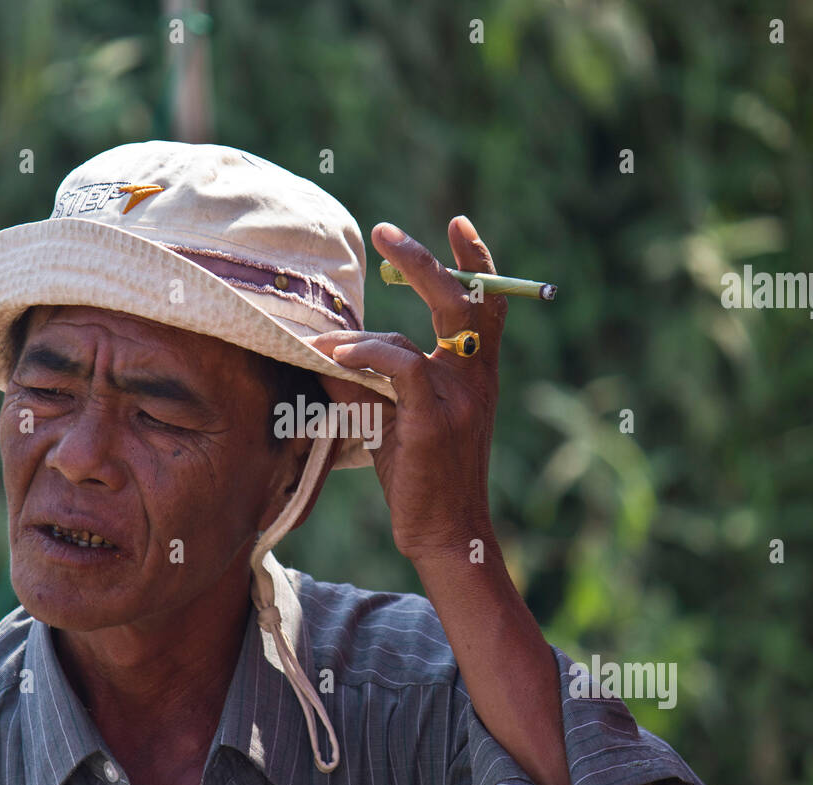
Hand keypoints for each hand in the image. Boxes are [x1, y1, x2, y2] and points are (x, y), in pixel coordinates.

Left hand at [309, 215, 506, 562]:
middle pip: (461, 301)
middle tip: (385, 232)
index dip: (477, 262)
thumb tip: (328, 350)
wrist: (446, 531)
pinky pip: (400, 366)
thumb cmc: (422, 478)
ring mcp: (459, 397)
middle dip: (422, 261)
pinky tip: (335, 356)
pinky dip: (366, 355)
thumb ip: (373, 381)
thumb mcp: (398, 419)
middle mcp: (476, 379)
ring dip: (362, 337)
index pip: (487, 305)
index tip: (458, 225)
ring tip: (324, 341)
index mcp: (477, 375)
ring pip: (414, 337)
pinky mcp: (434, 418)